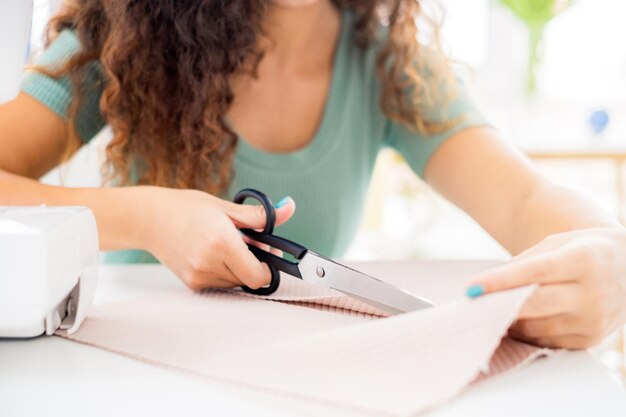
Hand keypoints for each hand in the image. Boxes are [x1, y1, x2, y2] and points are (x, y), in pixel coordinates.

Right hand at [139, 187, 294, 289]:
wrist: (149, 218)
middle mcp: (210, 264)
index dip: (267, 267)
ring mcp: (199, 276)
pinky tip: (211, 253)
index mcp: (222, 243)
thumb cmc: (186, 208)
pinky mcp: (192, 283)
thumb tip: (288, 208)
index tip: (265, 252)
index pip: (258, 275)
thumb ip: (259, 215)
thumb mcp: (226, 207)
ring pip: (235, 283)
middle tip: (243, 242)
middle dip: (253, 263)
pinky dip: (223, 271)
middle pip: (249, 279)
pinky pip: (220, 283)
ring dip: (238, 268)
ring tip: (223, 245)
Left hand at [466, 228, 625, 348]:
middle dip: (499, 305)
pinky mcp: (589, 340)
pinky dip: (526, 332)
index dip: (500, 281)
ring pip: (537, 327)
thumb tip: (487, 287)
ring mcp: (593, 320)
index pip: (535, 273)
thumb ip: (523, 263)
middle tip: (472, 305)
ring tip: (491, 310)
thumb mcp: (556, 244)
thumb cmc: (582, 251)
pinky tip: (515, 320)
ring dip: (509, 320)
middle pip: (535, 304)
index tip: (471, 287)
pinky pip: (546, 341)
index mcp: (584, 260)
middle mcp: (593, 293)